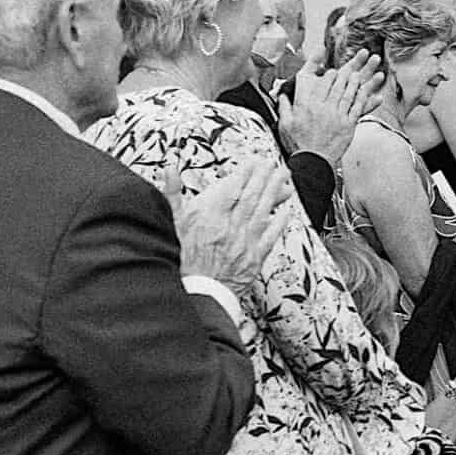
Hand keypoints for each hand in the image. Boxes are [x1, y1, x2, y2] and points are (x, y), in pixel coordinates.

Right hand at [171, 157, 293, 289]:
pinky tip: (286, 210)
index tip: (253, 162)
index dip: (245, 173)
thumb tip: (169, 170)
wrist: (193, 292)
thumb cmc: (179, 260)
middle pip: (251, 196)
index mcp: (209, 217)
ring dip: (275, 192)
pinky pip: (271, 237)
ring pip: (263, 211)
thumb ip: (171, 195)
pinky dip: (280, 222)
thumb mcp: (169, 224)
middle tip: (272, 164)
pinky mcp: (254, 258)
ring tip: (283, 177)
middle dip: (263, 177)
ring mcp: (244, 242)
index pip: (232, 188)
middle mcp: (229, 227)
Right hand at [280, 50, 377, 165]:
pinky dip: (362, 97)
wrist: (312, 162)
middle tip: (346, 70)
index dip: (325, 76)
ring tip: (357, 75)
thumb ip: (284, 107)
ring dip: (353, 83)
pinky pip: (357, 107)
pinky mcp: (348, 125)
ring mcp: (337, 116)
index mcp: (307, 106)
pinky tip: (366, 90)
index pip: (318, 84)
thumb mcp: (284, 124)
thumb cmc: (298, 145)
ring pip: (347, 94)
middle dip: (341, 76)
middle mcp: (323, 108)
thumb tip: (282, 95)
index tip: (329, 71)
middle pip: (334, 86)